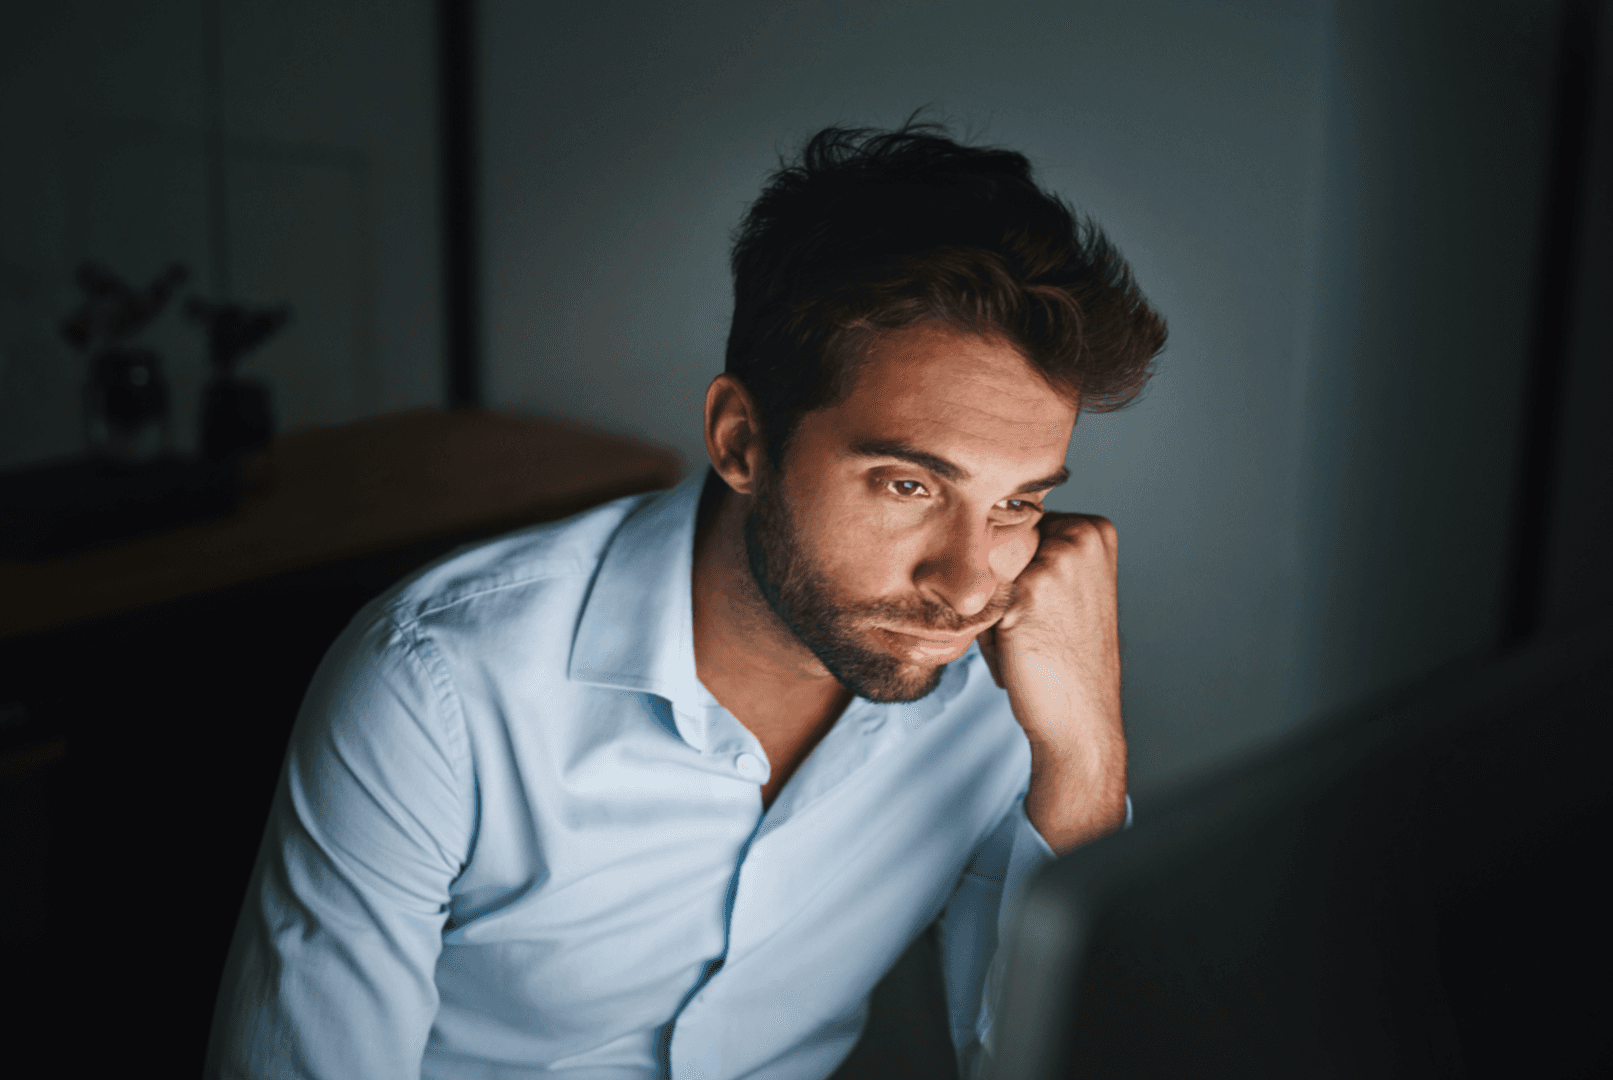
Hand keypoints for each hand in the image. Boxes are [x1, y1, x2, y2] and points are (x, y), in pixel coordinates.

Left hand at [977, 512, 1128, 853]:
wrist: (1079, 718)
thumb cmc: (1063, 657)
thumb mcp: (1063, 588)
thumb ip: (1034, 551)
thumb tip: (968, 523)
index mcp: (1095, 529)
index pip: (1018, 527)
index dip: (1013, 571)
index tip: (1040, 610)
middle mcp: (1081, 535)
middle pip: (998, 541)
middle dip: (999, 585)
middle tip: (1031, 628)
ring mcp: (1057, 558)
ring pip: (984, 567)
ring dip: (988, 604)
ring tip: (1021, 638)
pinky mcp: (1029, 590)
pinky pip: (977, 594)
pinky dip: (983, 626)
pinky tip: (1015, 649)